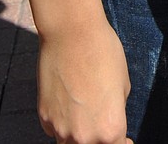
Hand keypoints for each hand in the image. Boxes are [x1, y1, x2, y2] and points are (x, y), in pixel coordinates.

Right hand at [37, 18, 131, 143]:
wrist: (71, 34)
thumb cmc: (103, 52)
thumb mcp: (123, 84)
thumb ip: (116, 110)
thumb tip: (110, 119)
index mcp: (110, 129)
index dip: (122, 143)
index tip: (123, 139)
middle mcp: (84, 137)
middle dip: (99, 140)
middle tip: (102, 121)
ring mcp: (61, 130)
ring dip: (79, 135)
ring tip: (84, 110)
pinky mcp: (44, 118)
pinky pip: (55, 130)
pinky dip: (62, 122)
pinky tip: (68, 101)